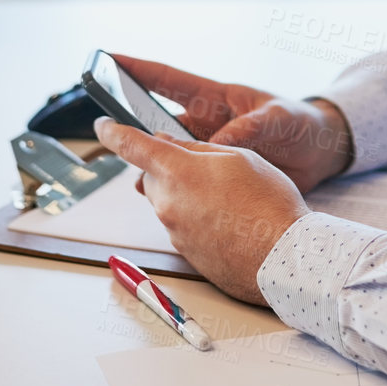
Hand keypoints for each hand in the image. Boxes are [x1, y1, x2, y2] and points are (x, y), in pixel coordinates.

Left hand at [96, 118, 307, 304]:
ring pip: (168, 201)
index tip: (103, 127)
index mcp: (177, 171)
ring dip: (187, 194)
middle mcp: (167, 203)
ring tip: (229, 198)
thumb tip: (169, 145)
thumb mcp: (238, 156)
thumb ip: (196, 148)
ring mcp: (174, 231)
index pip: (130, 145)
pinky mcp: (185, 253)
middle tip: (207, 168)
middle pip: (152, 177)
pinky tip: (229, 219)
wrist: (282, 258)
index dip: (112, 132)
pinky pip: (182, 225)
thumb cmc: (268, 203)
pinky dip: (197, 218)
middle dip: (170, 168)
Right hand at [112, 54, 353, 192]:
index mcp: (215, 98)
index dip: (137, 69)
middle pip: (159, 125)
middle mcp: (206, 123)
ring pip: (169, 157)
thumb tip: (220, 144)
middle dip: (134, 130)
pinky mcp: (217, 174)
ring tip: (141, 180)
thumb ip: (249, 128)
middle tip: (111, 135)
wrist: (323, 153)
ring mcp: (209, 149)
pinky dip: (175, 188)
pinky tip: (166, 199)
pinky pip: (188, 179)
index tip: (108, 60)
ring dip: (154, 166)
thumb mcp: (278, 118)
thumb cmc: (301, 123)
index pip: (168, 80)